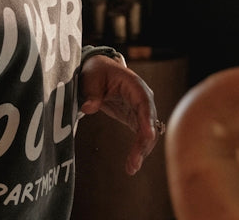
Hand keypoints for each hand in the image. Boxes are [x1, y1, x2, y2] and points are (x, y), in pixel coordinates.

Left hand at [79, 54, 159, 174]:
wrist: (99, 70)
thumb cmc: (97, 71)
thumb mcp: (92, 78)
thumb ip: (92, 93)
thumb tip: (89, 107)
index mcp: (134, 85)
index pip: (144, 104)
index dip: (147, 120)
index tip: (147, 136)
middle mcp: (143, 98)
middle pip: (149, 122)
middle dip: (143, 144)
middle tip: (133, 164)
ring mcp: (141, 110)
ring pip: (148, 132)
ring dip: (142, 151)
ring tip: (131, 169)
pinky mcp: (135, 118)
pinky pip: (141, 136)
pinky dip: (138, 149)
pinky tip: (132, 165)